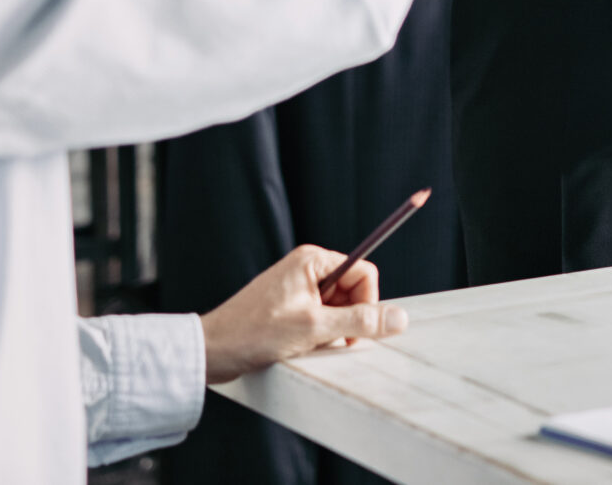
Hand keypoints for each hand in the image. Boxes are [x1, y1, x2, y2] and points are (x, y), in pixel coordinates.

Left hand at [200, 243, 406, 384]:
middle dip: (347, 320)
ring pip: (338, 309)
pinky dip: (317, 337)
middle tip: (328, 340)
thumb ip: (360, 321)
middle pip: (352, 291)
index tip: (356, 328)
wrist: (212, 350)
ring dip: (331, 331)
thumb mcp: (314, 328)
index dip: (367, 302)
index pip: (364, 272)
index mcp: (313, 260)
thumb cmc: (254, 332)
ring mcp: (298, 289)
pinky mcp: (290, 308)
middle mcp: (307, 268)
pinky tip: (299, 347)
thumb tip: (398, 318)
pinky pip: (320, 319)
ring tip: (307, 344)